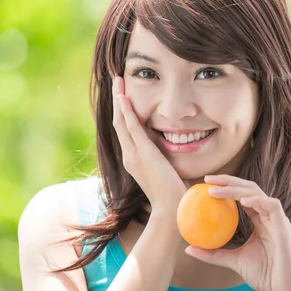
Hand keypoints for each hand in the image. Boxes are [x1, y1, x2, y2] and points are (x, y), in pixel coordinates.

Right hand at [112, 76, 185, 211]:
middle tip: (116, 80)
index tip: (123, 95)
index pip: (125, 130)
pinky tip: (124, 97)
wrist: (172, 210)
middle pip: (118, 122)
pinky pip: (132, 128)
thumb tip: (168, 144)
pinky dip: (127, 112)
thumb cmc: (173, 193)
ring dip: (119, 99)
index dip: (122, 111)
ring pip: (121, 122)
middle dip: (117, 100)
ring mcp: (134, 155)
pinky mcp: (143, 154)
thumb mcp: (166, 168)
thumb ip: (163, 155)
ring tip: (117, 81)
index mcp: (134, 159)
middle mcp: (130, 156)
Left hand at [185, 175, 290, 290]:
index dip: (226, 186)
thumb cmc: (264, 275)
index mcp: (260, 220)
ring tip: (216, 191)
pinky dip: (257, 200)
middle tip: (208, 180)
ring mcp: (277, 219)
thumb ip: (214, 253)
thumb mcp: (233, 261)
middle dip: (228, 180)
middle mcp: (268, 215)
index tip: (205, 185)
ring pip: (257, 193)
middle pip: (249, 188)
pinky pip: (271, 205)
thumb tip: (188, 249)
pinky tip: (241, 200)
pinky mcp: (284, 226)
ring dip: (235, 188)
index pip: (242, 195)